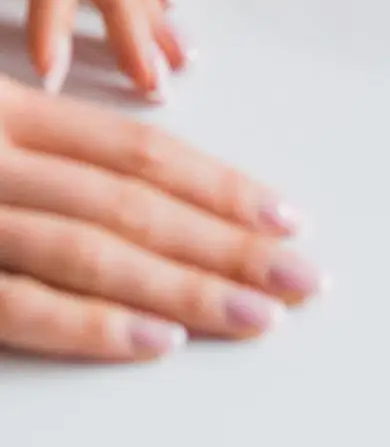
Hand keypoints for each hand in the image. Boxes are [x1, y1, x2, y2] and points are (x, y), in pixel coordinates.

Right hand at [0, 77, 319, 359]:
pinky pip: (20, 306)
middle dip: (228, 242)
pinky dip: (92, 325)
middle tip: (299, 275)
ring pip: (93, 253)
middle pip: (136, 204)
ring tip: (257, 312)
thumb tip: (160, 187)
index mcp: (14, 111)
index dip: (221, 186)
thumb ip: (55, 149)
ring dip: (184, 287)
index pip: (143, 152)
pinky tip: (162, 339)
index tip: (286, 219)